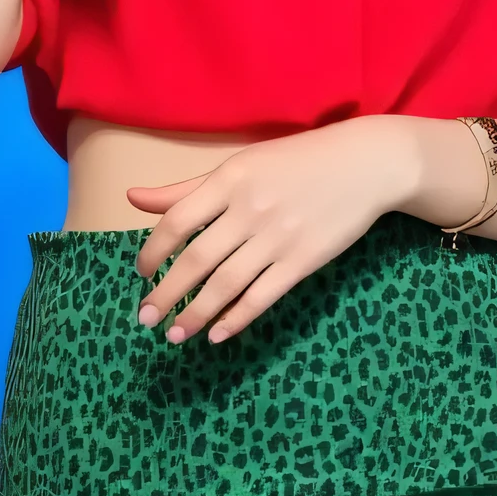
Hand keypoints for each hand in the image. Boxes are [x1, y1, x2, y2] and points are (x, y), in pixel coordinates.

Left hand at [126, 117, 418, 343]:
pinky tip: (217, 334)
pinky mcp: (304, 260)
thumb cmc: (297, 162)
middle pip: (197, 260)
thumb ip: (187, 189)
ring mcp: (278, 237)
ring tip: (174, 334)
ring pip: (226, 284)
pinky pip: (263, 296)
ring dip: (195, 314)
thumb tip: (132, 199)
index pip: (177, 221)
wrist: (364, 164)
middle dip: (166, 294)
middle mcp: (250, 208)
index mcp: (230, 179)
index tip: (140, 274)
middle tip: (145, 319)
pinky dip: (237, 319)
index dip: (153, 252)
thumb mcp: (240, 165)